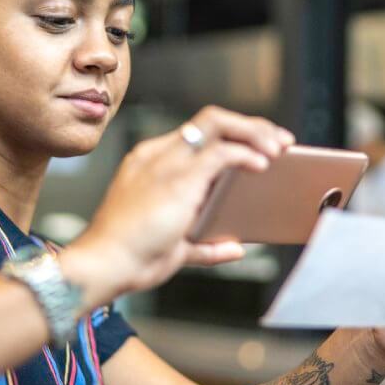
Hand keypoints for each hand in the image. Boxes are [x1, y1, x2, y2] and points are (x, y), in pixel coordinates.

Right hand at [73, 106, 293, 300]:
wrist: (103, 265)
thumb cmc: (129, 257)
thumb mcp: (175, 247)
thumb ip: (206, 246)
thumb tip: (235, 247)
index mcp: (152, 164)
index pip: (199, 133)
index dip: (234, 135)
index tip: (261, 148)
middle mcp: (158, 154)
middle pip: (212, 119)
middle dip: (252, 126)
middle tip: (280, 141)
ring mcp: (167, 162)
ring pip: (218, 124)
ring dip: (255, 132)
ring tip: (279, 148)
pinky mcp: (178, 177)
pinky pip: (221, 152)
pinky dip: (247, 154)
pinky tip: (263, 165)